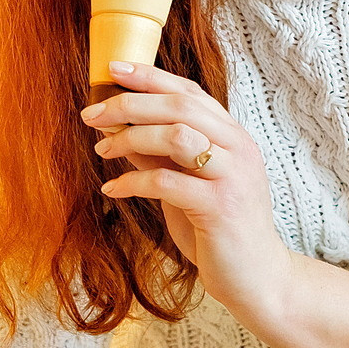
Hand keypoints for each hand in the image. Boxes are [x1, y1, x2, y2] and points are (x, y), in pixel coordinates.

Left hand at [82, 60, 288, 313]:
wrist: (257, 278)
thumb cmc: (220, 230)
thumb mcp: (187, 184)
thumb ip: (159, 155)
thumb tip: (117, 129)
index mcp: (234, 137)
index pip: (190, 92)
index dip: (150, 77)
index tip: (113, 69)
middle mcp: (239, 148)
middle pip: (180, 106)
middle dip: (130, 104)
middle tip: (91, 113)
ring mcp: (233, 176)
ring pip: (176, 135)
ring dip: (130, 138)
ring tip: (102, 150)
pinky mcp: (220, 207)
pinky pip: (167, 182)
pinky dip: (133, 182)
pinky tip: (113, 189)